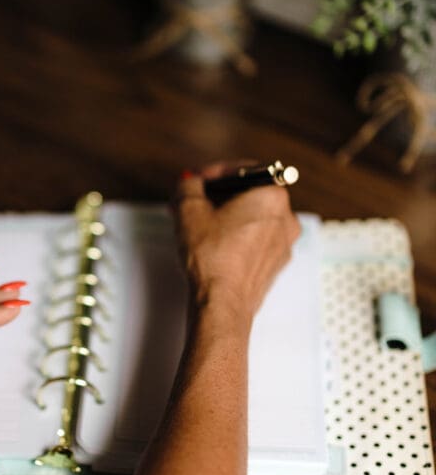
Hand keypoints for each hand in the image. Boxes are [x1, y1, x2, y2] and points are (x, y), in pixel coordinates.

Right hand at [174, 163, 300, 325]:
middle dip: (219, 197)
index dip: (214, 173)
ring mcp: (283, 245)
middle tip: (195, 202)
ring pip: (253, 220)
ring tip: (200, 226)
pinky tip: (214, 247)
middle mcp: (285, 219)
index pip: (243, 171)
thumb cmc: (213, 258)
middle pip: (249, 195)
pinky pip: (255, 243)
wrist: (223, 303)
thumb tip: (190, 184)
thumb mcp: (189, 209)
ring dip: (227, 218)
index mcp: (272, 196)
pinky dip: (237, 239)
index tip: (197, 180)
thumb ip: (189, 186)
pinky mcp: (274, 266)